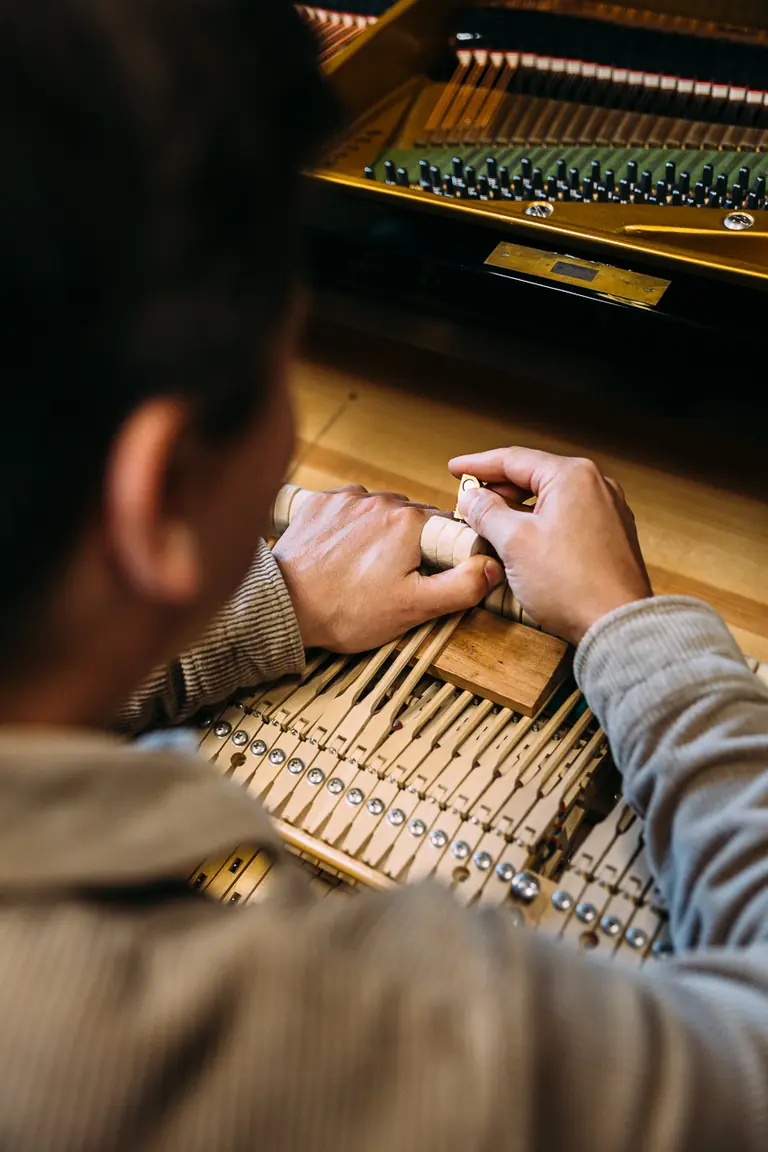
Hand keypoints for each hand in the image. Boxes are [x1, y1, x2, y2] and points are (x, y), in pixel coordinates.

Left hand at [272, 486, 503, 652]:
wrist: (285, 607)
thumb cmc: (345, 611)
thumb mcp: (414, 609)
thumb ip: (461, 587)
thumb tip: (492, 568)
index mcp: (410, 523)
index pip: (449, 527)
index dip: (445, 552)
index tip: (428, 574)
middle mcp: (381, 501)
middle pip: (416, 517)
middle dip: (413, 543)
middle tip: (395, 577)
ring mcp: (348, 499)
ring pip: (383, 511)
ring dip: (383, 532)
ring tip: (366, 567)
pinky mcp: (322, 502)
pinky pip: (352, 507)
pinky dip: (354, 525)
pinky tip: (345, 553)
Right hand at [449, 447, 651, 645]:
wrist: (617, 626)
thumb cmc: (571, 584)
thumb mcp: (514, 542)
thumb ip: (487, 512)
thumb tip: (472, 498)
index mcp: (573, 476)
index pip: (514, 459)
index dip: (478, 464)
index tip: (456, 468)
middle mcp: (596, 486)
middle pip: (534, 476)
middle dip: (498, 488)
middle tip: (469, 499)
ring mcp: (608, 511)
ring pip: (551, 499)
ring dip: (518, 507)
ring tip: (490, 520)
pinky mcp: (610, 537)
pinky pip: (567, 518)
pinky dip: (540, 522)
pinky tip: (523, 538)